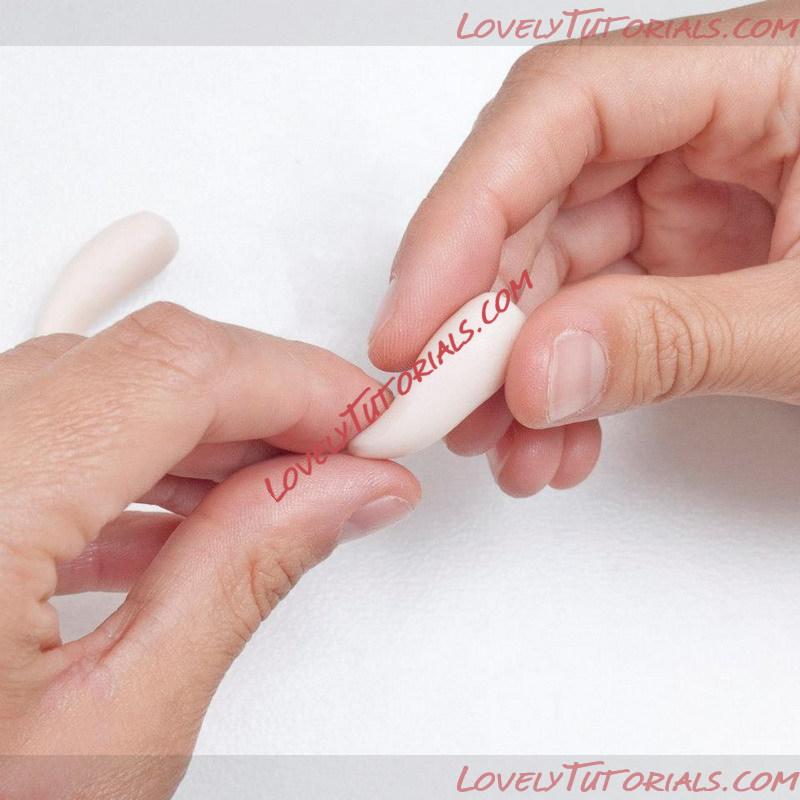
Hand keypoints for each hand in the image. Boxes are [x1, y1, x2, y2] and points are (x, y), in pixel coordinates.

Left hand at [0, 302, 418, 798]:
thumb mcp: (110, 734)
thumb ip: (243, 578)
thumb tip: (345, 492)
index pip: (175, 370)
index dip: (297, 382)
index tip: (371, 425)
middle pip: (140, 362)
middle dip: (266, 402)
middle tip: (343, 462)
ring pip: (99, 386)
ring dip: (208, 432)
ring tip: (282, 495)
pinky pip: (50, 432)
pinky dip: (138, 462)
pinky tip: (185, 519)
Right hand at [368, 0, 799, 496]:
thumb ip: (681, 338)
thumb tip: (538, 376)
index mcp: (764, 72)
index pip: (561, 109)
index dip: (464, 216)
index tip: (414, 322)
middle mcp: (711, 123)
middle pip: (538, 199)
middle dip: (479, 318)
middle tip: (437, 407)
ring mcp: (694, 194)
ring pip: (554, 270)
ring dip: (516, 369)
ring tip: (507, 450)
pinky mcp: (687, 257)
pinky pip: (592, 311)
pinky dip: (565, 382)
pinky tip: (558, 440)